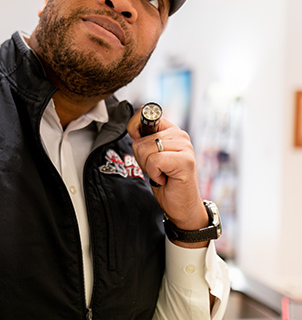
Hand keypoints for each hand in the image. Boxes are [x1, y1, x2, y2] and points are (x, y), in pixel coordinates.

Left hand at [127, 108, 208, 242]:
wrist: (182, 205)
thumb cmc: (166, 181)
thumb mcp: (149, 156)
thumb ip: (142, 140)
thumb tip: (133, 127)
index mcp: (170, 130)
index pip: (146, 114)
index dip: (134, 127)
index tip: (140, 144)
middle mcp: (180, 135)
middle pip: (141, 140)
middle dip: (141, 158)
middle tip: (156, 168)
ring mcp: (185, 147)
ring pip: (146, 150)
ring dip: (149, 167)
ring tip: (162, 173)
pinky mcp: (185, 161)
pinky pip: (154, 161)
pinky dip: (155, 173)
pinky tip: (165, 178)